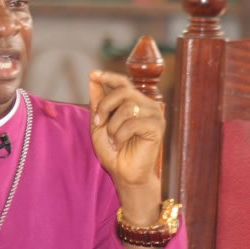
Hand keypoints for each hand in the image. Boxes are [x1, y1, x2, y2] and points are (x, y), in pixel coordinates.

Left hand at [88, 70, 163, 224]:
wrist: (124, 173)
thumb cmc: (113, 151)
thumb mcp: (99, 124)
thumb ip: (98, 103)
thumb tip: (92, 79)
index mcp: (133, 103)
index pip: (123, 82)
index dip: (108, 76)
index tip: (93, 74)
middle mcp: (146, 105)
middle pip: (123, 91)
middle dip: (105, 106)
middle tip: (98, 123)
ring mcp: (154, 115)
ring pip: (128, 107)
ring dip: (113, 125)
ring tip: (113, 139)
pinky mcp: (157, 128)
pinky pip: (134, 123)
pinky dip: (120, 135)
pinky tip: (120, 144)